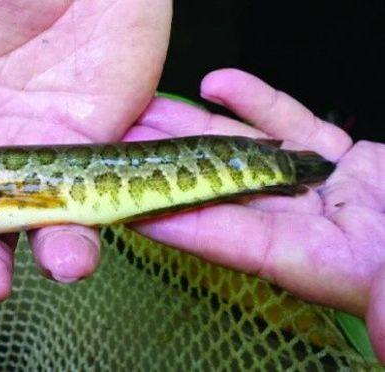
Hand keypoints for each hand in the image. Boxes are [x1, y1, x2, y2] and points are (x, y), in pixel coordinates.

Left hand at [126, 69, 384, 362]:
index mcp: (314, 261)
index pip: (231, 241)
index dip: (179, 223)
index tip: (132, 206)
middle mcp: (305, 224)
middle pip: (222, 190)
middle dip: (172, 166)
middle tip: (126, 145)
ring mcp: (320, 187)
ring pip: (245, 151)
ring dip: (197, 129)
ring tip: (154, 109)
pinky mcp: (342, 158)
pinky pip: (291, 123)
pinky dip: (256, 102)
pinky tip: (217, 84)